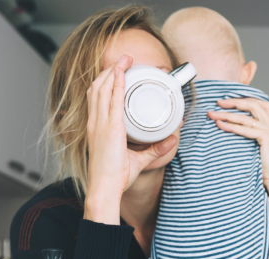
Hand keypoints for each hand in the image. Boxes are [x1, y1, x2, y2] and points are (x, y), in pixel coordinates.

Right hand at [84, 55, 177, 223]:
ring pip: (103, 89)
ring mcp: (101, 124)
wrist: (104, 188)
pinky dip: (115, 84)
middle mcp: (96, 123)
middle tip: (123, 59)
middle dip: (110, 70)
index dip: (104, 82)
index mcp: (97, 128)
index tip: (115, 71)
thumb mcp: (137, 159)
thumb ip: (154, 149)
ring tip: (125, 60)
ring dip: (114, 71)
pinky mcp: (110, 129)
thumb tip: (172, 140)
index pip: (96, 98)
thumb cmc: (114, 177)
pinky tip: (121, 72)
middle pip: (98, 88)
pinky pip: (112, 100)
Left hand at [207, 98, 268, 192]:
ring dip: (227, 114)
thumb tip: (236, 128)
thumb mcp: (262, 147)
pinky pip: (246, 129)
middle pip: (253, 105)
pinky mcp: (268, 138)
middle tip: (218, 102)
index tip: (229, 100)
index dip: (245, 100)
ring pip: (246, 117)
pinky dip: (231, 126)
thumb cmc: (268, 168)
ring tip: (213, 114)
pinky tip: (220, 125)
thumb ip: (255, 135)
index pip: (261, 104)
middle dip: (234, 102)